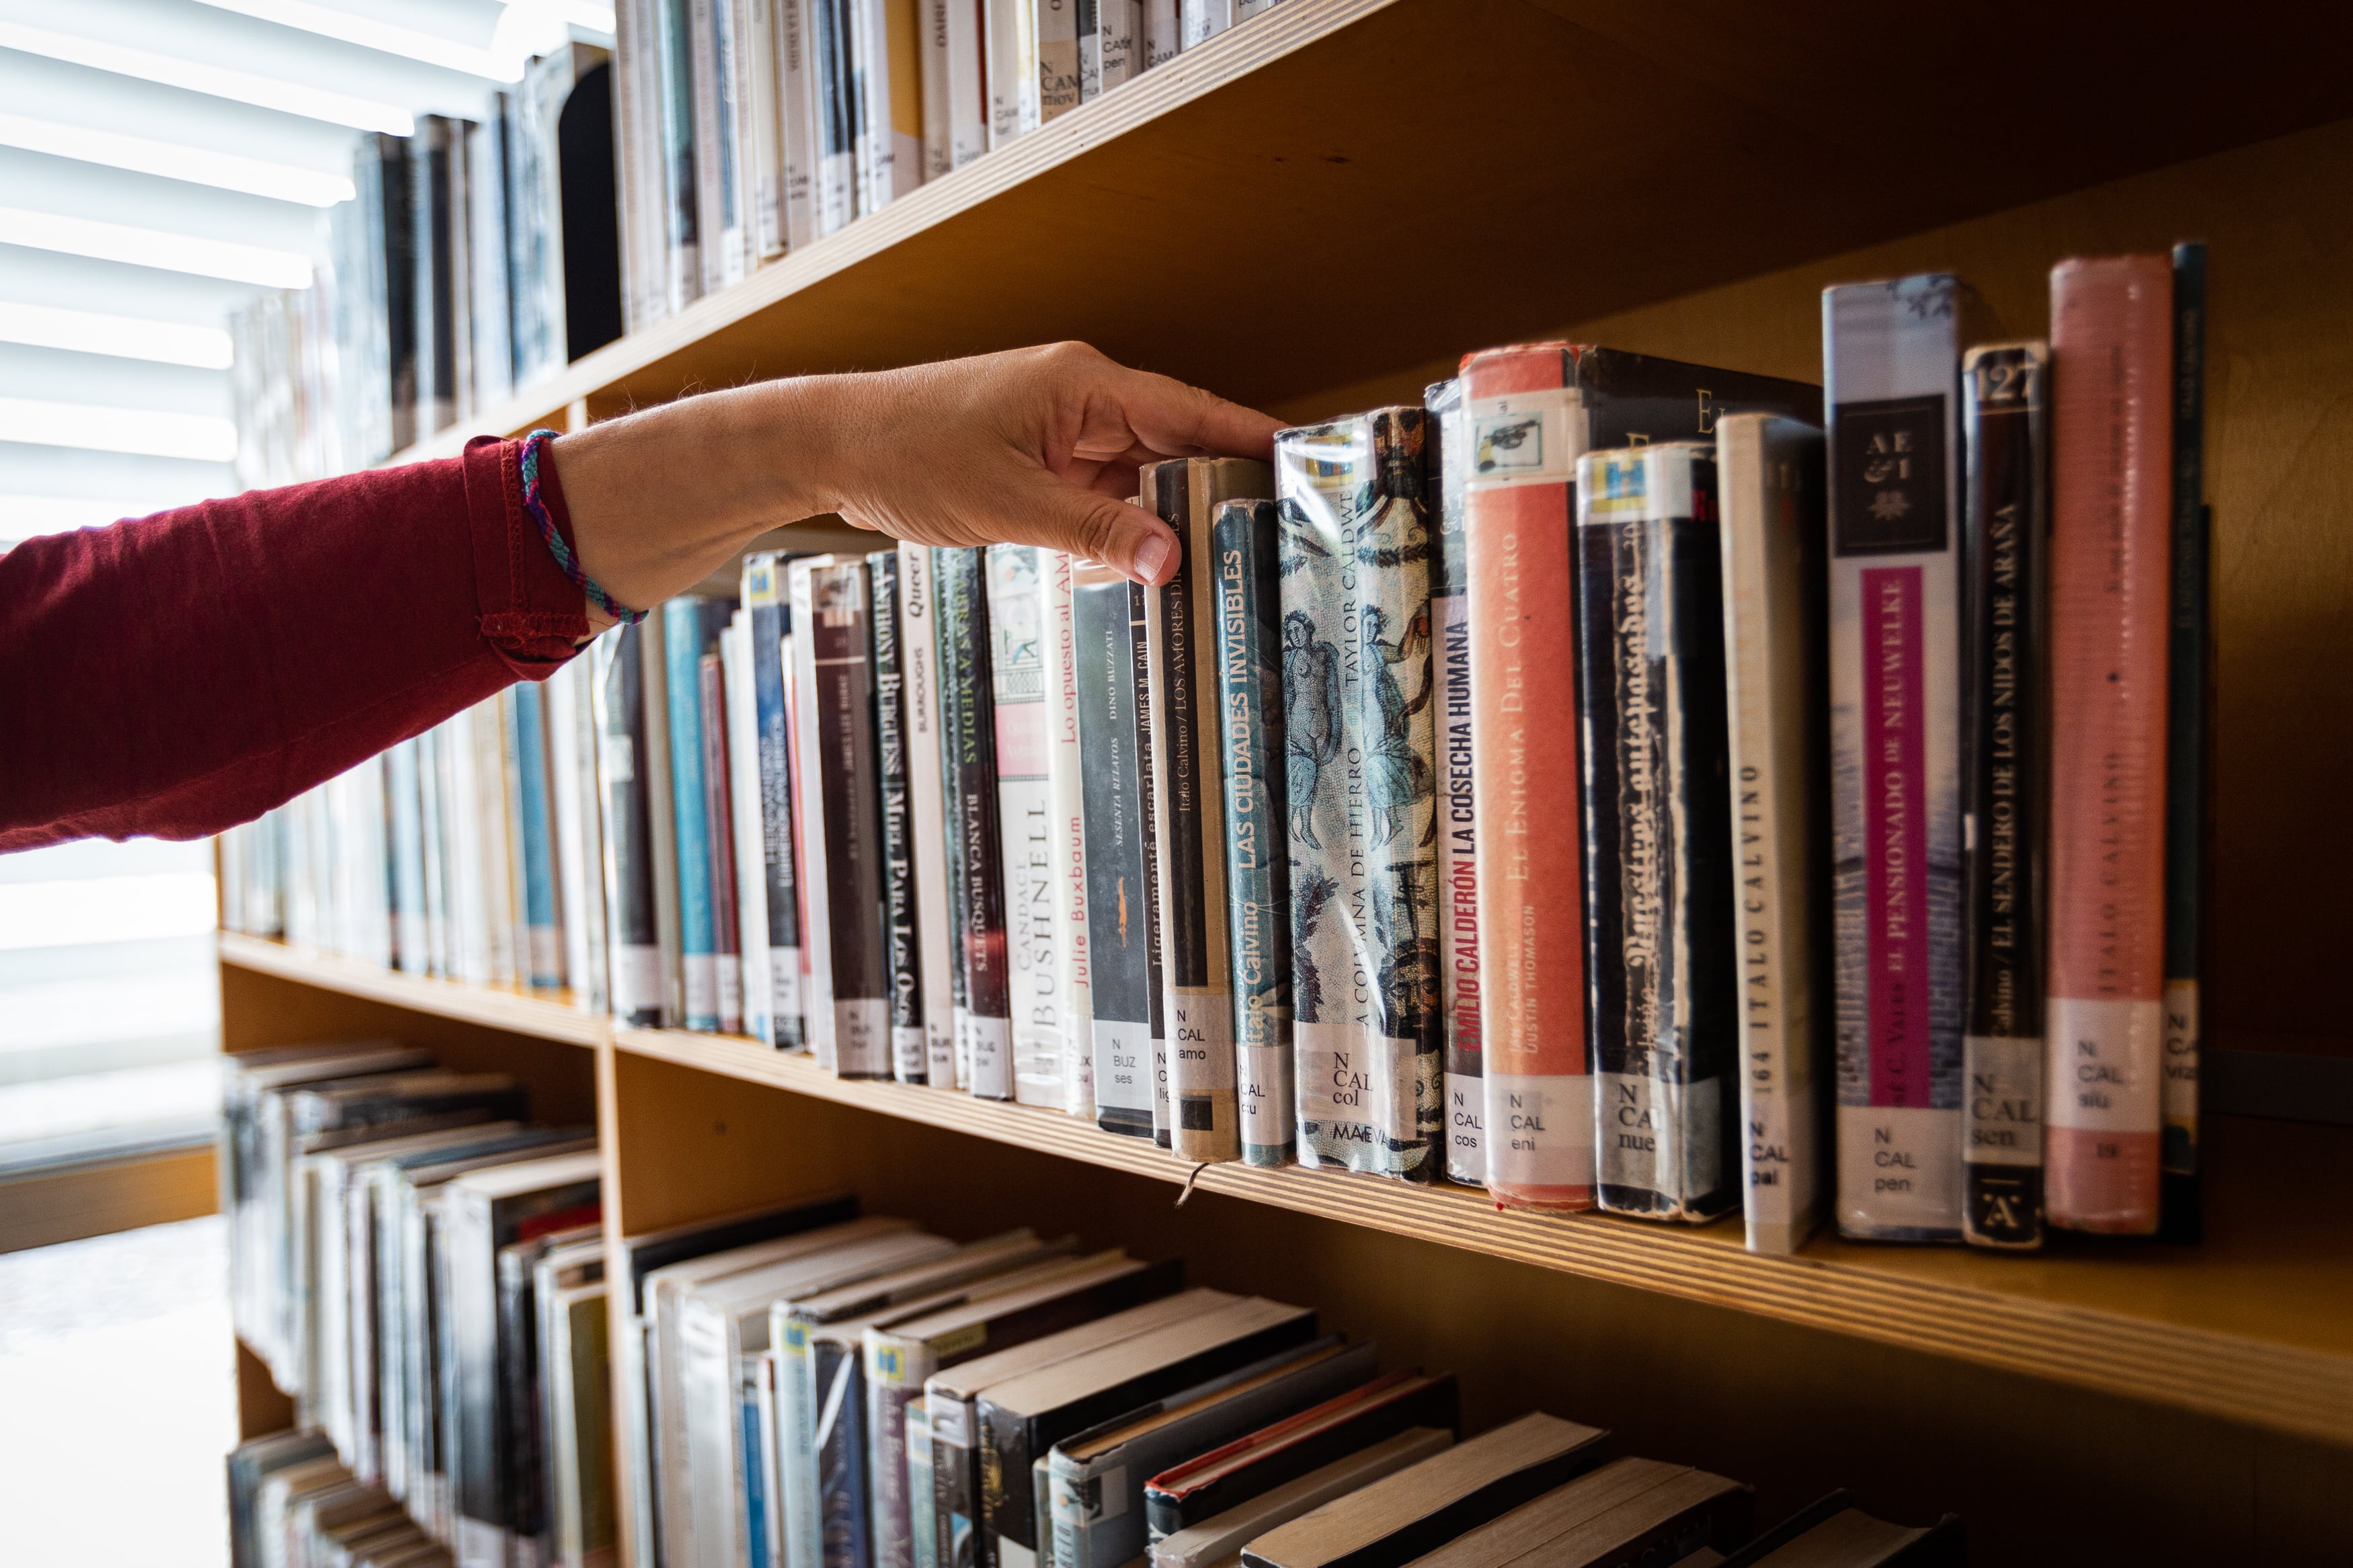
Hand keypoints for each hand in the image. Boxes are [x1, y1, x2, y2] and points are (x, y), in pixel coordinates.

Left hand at [552, 343, 1282, 619]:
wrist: (831, 446)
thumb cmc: (908, 454)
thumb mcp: (1008, 504)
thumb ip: (1094, 533)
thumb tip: (1171, 561)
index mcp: (1084, 387)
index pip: (1195, 412)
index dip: (1256, 440)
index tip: (1312, 467)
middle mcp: (1084, 403)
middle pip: (1179, 449)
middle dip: (1224, 495)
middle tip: (1282, 544)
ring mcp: (1063, 435)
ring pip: (1143, 482)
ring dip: (1170, 524)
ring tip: (1226, 572)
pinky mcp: (1042, 465)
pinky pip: (1103, 500)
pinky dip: (1124, 534)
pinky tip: (1147, 577)